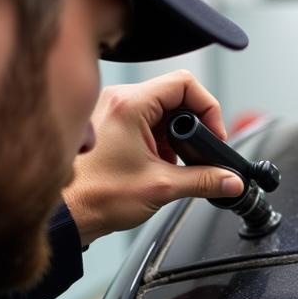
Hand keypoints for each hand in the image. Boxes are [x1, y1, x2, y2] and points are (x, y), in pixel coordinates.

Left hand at [62, 71, 245, 245]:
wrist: (66, 215)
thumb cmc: (97, 197)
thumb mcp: (162, 187)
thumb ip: (204, 181)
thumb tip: (231, 181)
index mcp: (130, 104)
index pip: (184, 83)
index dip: (208, 108)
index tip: (213, 136)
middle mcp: (119, 100)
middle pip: (175, 96)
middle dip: (193, 127)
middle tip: (198, 154)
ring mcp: (113, 112)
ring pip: (161, 111)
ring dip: (176, 137)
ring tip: (174, 165)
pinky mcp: (110, 127)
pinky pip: (146, 123)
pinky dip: (160, 142)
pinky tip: (158, 166)